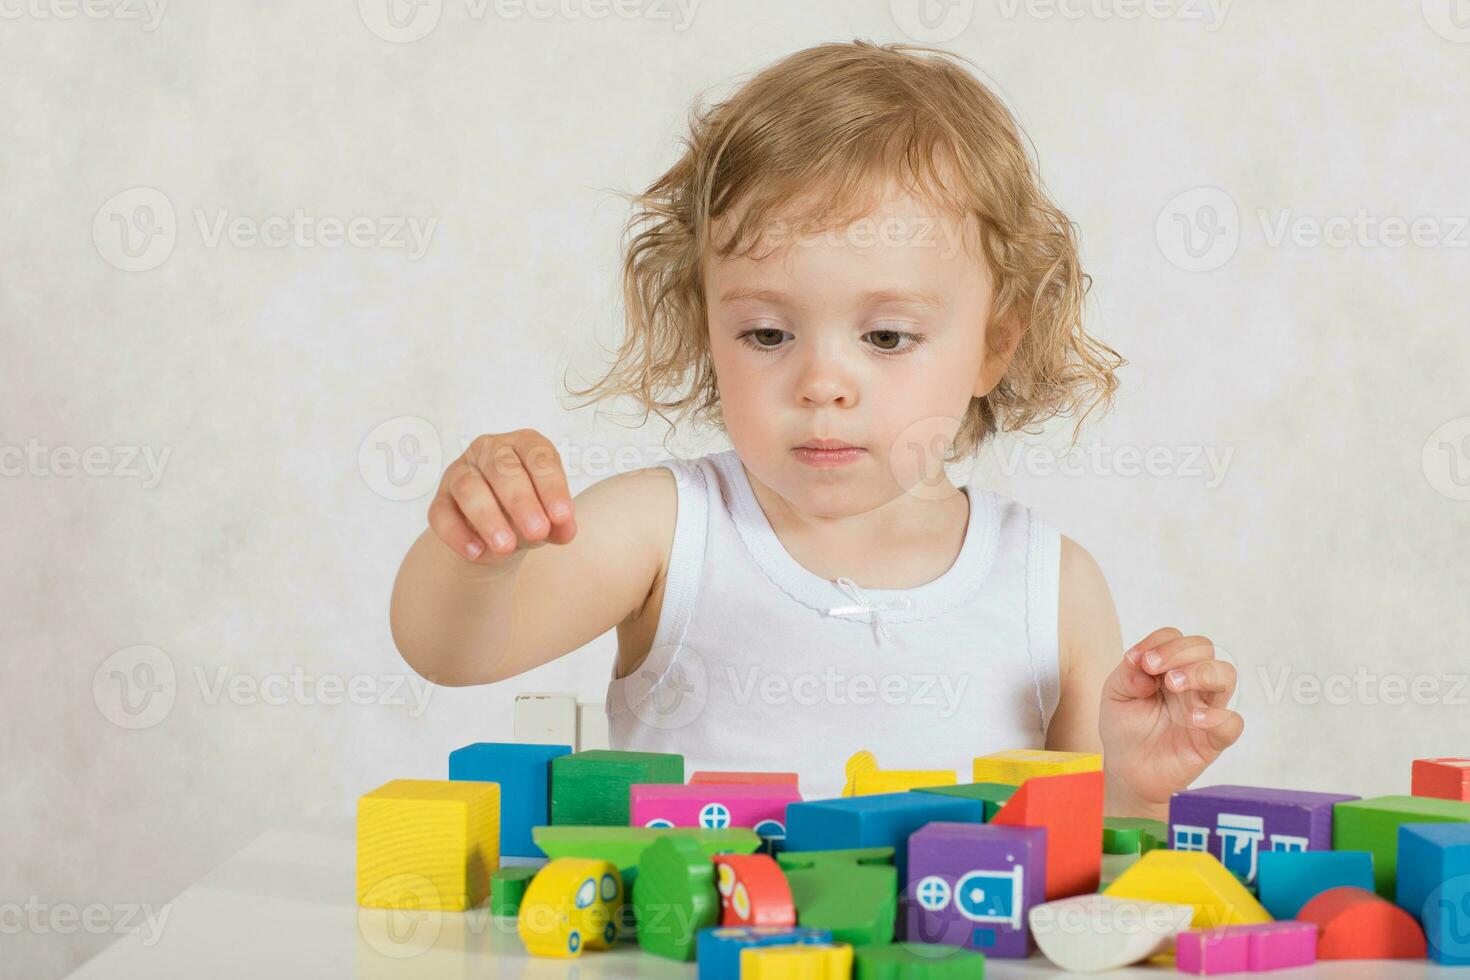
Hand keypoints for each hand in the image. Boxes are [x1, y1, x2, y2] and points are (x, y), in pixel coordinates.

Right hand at [426, 429, 576, 563]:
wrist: (497, 531)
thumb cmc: (530, 512)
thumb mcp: (550, 517)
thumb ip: (560, 523)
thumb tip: (566, 530)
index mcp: (524, 445)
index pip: (538, 458)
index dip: (551, 487)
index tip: (562, 516)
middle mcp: (490, 450)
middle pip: (503, 469)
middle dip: (522, 502)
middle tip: (537, 531)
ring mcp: (460, 472)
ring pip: (469, 487)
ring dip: (488, 518)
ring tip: (506, 547)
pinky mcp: (440, 500)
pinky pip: (442, 514)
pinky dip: (458, 534)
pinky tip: (477, 552)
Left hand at [1099, 627, 1242, 810]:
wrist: (1128, 769)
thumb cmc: (1125, 727)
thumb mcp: (1116, 695)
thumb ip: (1127, 674)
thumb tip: (1143, 666)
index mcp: (1168, 667)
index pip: (1174, 638)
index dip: (1158, 643)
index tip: (1136, 661)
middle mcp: (1192, 682)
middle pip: (1204, 648)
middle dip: (1179, 652)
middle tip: (1154, 668)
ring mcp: (1206, 707)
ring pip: (1225, 675)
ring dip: (1201, 673)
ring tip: (1173, 684)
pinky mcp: (1214, 738)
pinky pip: (1232, 722)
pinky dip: (1217, 717)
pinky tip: (1192, 718)